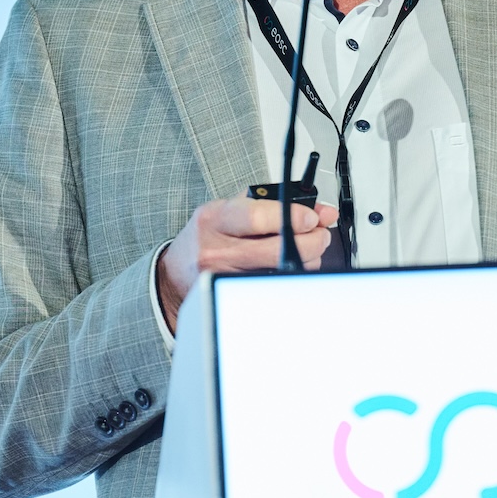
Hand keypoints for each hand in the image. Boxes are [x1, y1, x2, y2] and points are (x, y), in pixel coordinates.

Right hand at [156, 197, 338, 332]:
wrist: (177, 271)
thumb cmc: (207, 234)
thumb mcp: (231, 207)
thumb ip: (274, 203)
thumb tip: (319, 210)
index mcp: (216, 218)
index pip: (258, 218)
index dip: (292, 217)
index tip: (312, 217)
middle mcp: (218, 249)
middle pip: (278, 249)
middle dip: (312, 240)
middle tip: (319, 233)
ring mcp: (226, 276)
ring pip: (283, 269)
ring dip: (307, 257)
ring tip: (304, 246)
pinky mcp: (235, 294)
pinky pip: (276, 284)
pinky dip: (291, 272)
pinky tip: (288, 264)